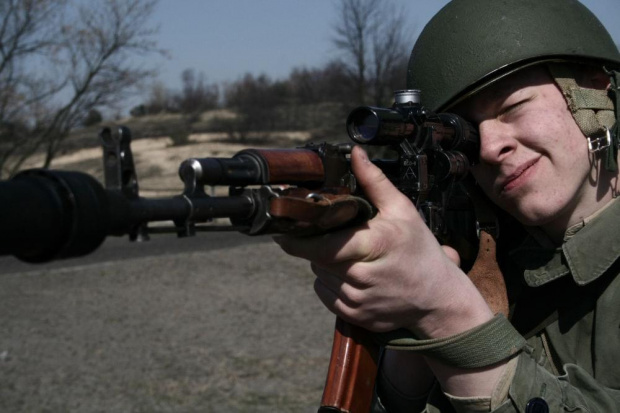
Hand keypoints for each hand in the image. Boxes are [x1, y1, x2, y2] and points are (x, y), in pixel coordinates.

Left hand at [274, 146, 492, 336]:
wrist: (438, 299)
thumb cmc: (419, 251)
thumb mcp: (403, 210)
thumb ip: (374, 181)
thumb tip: (355, 153)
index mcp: (374, 245)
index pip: (322, 246)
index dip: (298, 240)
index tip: (283, 231)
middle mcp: (364, 276)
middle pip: (318, 259)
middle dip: (316, 247)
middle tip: (328, 236)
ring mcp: (359, 301)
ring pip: (320, 276)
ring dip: (324, 264)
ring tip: (349, 256)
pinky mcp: (355, 316)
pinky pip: (326, 295)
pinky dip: (330, 283)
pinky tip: (351, 275)